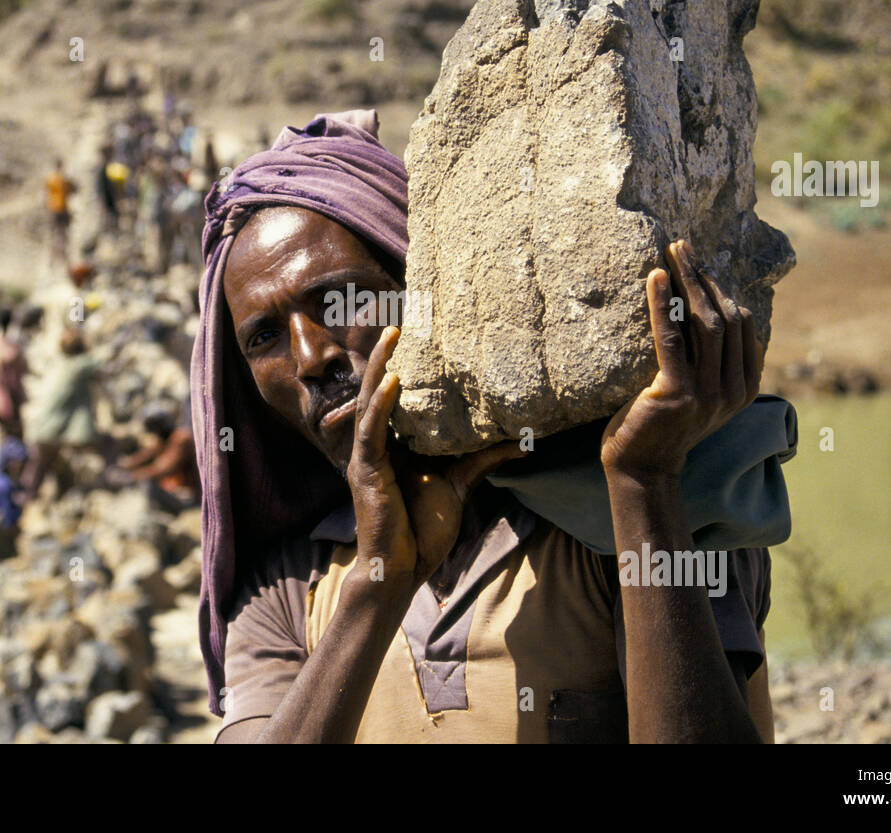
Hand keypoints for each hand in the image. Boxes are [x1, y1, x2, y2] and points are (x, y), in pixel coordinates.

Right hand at [346, 326, 523, 591]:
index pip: (397, 398)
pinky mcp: (367, 471)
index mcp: (396, 446)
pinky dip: (382, 404)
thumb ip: (483, 459)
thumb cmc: (423, 531)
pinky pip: (373, 431)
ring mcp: (369, 457)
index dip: (402, 365)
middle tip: (399, 320)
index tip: (416, 333)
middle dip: (387, 355)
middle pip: (380, 391)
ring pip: (371, 402)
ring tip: (393, 336)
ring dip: (381, 366)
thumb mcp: (460, 485)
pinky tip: (393, 380)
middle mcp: (379, 445)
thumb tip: (523, 442)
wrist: (401, 569)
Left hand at [600, 239, 764, 480]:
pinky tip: (656, 278)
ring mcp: (708, 393)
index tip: (699, 263)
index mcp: (744, 387)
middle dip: (704, 275)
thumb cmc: (663, 425)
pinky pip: (671, 337)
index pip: (741, 323)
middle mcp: (733, 390)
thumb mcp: (699, 392)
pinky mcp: (677, 393)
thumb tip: (705, 310)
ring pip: (704, 322)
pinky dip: (664, 303)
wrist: (641, 467)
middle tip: (682, 245)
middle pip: (724, 316)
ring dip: (688, 279)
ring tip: (672, 251)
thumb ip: (711, 362)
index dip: (721, 287)